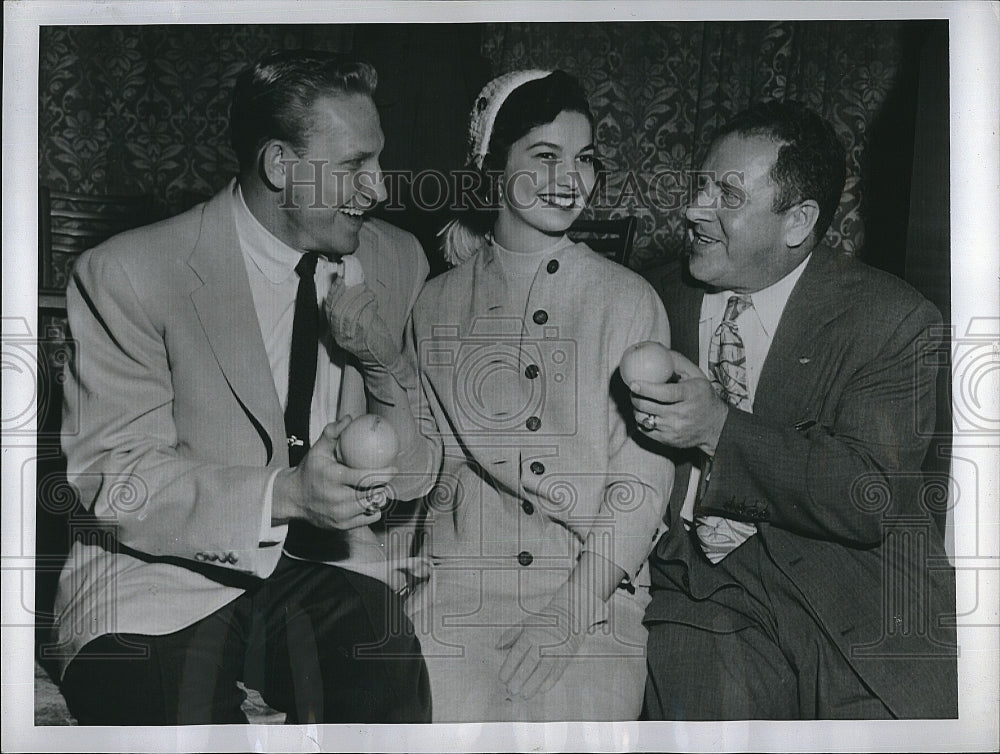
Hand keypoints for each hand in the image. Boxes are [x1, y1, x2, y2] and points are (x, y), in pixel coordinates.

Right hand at [272, 417, 396, 529]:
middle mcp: (337, 499)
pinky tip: (372, 501)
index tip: (394, 468)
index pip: (365, 478)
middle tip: (389, 477)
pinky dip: (373, 510)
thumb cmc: (309, 471)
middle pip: (371, 493)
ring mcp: (340, 514)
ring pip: (371, 507)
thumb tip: (349, 418)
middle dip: (384, 485)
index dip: (384, 474)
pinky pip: (367, 519)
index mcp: (334, 478)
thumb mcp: (317, 450)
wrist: (293, 498)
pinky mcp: (341, 526)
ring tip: (381, 488)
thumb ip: (332, 433)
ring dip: (379, 497)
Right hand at [324, 275, 416, 389]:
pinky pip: (363, 317)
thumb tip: (353, 283)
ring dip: (360, 298)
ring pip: (350, 313)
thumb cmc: (372, 338)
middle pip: (338, 310)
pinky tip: (374, 301)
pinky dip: (368, 305)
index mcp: (336, 331)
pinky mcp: (364, 338)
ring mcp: (351, 338)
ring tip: (369, 293)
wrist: (382, 360)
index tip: (340, 280)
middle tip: (361, 285)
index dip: (334, 293)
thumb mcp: (358, 320)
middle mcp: (340, 336)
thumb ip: (352, 305)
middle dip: (348, 293)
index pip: (329, 309)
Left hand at [496, 583, 606, 699]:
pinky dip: (550, 681)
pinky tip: (542, 690)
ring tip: (524, 695)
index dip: (509, 666)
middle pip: (530, 662)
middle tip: (511, 690)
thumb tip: (496, 647)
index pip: (518, 652)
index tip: (502, 678)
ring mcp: (555, 649)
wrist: (569, 614)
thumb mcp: (525, 623)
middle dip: (520, 677)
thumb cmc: (544, 621)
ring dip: (533, 683)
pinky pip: (557, 671)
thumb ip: (510, 635)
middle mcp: (542, 642)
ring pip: (543, 669)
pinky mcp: (566, 655)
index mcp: (530, 634)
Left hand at [627, 350, 728, 455]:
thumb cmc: (703, 397)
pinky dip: (640, 420)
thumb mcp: (697, 376)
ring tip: (637, 400)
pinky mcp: (668, 440)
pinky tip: (643, 412)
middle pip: (650, 406)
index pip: (665, 393)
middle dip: (635, 397)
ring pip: (644, 418)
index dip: (646, 388)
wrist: (715, 427)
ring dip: (636, 408)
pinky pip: (646, 429)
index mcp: (690, 396)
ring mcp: (674, 429)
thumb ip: (678, 362)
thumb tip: (657, 348)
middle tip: (632, 389)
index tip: (633, 383)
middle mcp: (682, 414)